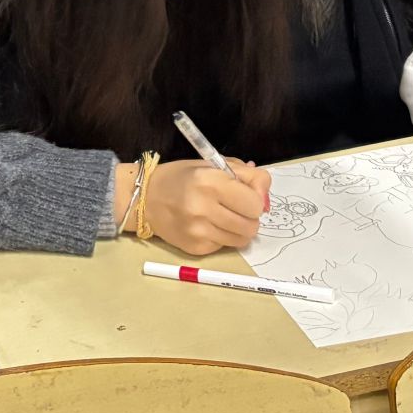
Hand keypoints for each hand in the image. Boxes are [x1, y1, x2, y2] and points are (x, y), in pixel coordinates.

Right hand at [144, 158, 271, 254]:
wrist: (146, 198)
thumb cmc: (182, 178)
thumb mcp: (213, 164)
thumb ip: (246, 175)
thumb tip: (266, 197)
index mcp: (210, 181)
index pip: (255, 203)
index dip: (255, 200)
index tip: (246, 196)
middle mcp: (203, 207)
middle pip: (251, 225)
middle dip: (250, 218)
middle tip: (237, 209)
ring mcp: (198, 230)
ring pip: (241, 240)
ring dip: (239, 230)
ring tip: (224, 217)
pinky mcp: (195, 247)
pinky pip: (225, 247)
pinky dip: (222, 237)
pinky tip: (208, 225)